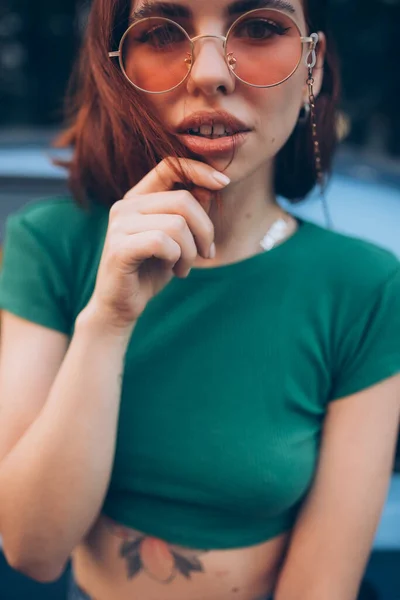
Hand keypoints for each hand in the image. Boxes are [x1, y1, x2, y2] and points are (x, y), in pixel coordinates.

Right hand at [82, 158, 229, 332]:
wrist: (121, 306)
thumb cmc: (150, 271)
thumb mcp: (177, 239)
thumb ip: (189, 213)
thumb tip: (212, 186)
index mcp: (138, 198)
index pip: (169, 166)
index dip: (199, 169)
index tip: (224, 182)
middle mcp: (125, 206)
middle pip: (183, 200)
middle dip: (205, 230)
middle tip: (206, 254)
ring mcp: (119, 225)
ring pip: (177, 224)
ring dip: (190, 251)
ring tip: (185, 267)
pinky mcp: (119, 248)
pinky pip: (163, 243)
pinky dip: (177, 258)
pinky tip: (174, 270)